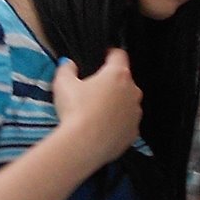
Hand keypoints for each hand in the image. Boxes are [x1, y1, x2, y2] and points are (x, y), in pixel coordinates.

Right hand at [53, 48, 143, 169]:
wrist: (84, 145)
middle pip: (124, 81)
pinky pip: (126, 123)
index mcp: (118, 75)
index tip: (103, 58)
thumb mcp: (63, 84)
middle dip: (111, 83)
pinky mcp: (133, 132)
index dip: (110, 54)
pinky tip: (101, 128)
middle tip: (93, 91)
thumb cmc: (75, 110)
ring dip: (115, 104)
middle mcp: (132, 92)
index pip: (119, 55)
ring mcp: (135, 113)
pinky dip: (117, 123)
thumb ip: (66, 69)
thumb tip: (68, 64)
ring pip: (127, 103)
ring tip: (96, 112)